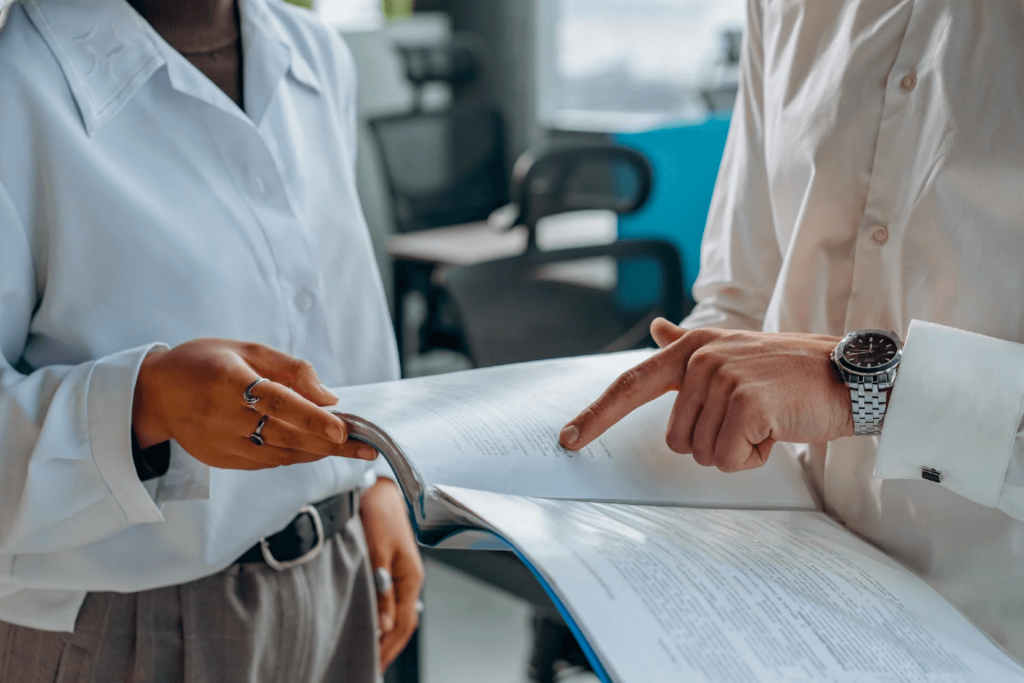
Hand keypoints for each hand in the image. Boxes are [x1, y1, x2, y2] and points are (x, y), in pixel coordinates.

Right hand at [132, 338, 375, 469]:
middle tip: (366, 447)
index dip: (312, 418)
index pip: (278, 402)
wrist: (154, 394)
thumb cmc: (204, 362)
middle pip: (286, 435)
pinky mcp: (221, 459)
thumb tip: (328, 396)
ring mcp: (220, 442)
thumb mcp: (246, 349)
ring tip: (349, 448)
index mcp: (228, 381)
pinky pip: (266, 461)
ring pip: (280, 453)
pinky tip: (315, 449)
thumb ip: (290, 369)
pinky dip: (294, 455)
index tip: (342, 428)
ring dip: (317, 452)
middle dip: (330, 443)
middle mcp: (222, 416)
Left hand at [360, 479, 423, 671]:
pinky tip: (374, 623)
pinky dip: (384, 616)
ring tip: (372, 652)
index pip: (403, 623)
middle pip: (404, 622)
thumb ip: (381, 590)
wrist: (378, 486)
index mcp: (411, 577)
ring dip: (387, 633)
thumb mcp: (377, 552)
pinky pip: (392, 600)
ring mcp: (402, 572)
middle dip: (389, 646)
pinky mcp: (391, 566)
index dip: (389, 646)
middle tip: (372, 667)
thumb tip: (383, 625)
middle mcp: (410, 578)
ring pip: (399, 612)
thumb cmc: (378, 512)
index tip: (374, 665)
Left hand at [559, 319, 852, 471]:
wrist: (849, 375)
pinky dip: (754, 457)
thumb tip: (658, 327)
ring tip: (767, 421)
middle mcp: (701, 359)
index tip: (568, 438)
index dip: (597, 414)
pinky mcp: (746, 403)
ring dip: (736, 450)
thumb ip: (688, 344)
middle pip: (675, 440)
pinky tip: (777, 429)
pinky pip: (728, 459)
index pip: (631, 384)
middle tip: (751, 419)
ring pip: (701, 453)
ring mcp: (723, 379)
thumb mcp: (735, 350)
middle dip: (714, 442)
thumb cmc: (791, 372)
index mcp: (692, 349)